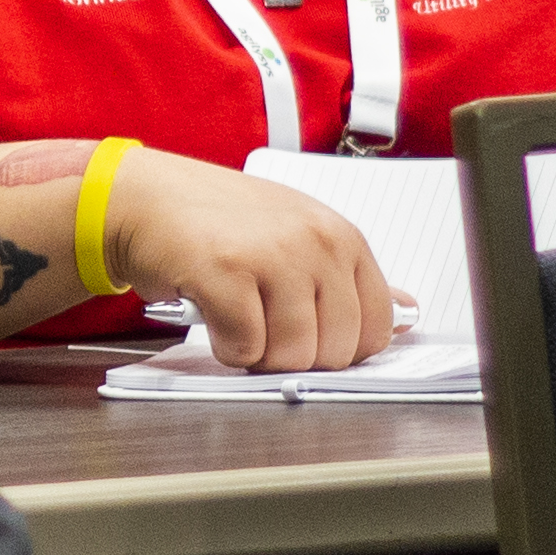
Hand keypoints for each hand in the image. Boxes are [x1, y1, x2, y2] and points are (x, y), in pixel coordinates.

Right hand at [103, 149, 398, 370]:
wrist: (146, 198)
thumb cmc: (220, 221)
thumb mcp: (298, 234)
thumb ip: (350, 277)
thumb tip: (409, 312)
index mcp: (343, 237)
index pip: (376, 329)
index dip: (338, 349)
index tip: (307, 336)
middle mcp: (317, 242)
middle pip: (335, 352)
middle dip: (295, 355)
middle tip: (263, 323)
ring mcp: (274, 254)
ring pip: (292, 356)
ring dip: (257, 352)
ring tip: (237, 314)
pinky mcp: (227, 272)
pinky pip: (245, 348)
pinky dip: (224, 346)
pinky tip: (213, 312)